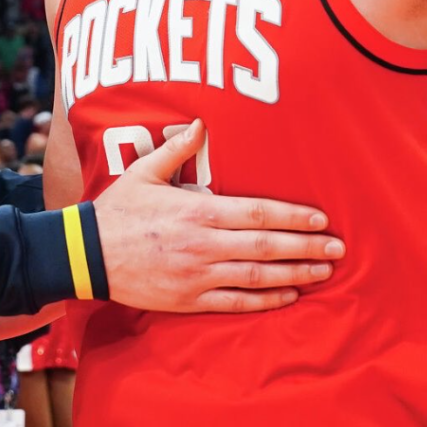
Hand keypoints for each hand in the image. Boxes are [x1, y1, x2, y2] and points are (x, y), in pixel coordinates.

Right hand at [93, 121, 344, 312]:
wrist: (87, 255)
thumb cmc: (117, 210)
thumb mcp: (143, 172)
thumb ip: (176, 149)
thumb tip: (200, 123)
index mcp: (197, 211)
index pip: (258, 213)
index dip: (293, 216)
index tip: (321, 218)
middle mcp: (204, 245)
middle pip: (267, 247)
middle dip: (307, 247)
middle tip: (339, 248)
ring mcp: (198, 275)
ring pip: (258, 277)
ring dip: (295, 274)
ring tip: (324, 271)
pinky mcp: (190, 300)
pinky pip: (236, 303)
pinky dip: (266, 301)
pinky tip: (290, 295)